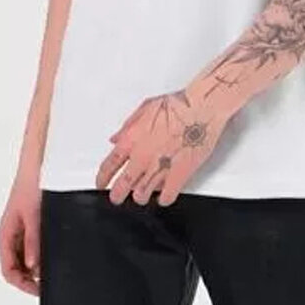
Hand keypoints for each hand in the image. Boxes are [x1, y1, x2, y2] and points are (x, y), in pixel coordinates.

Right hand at [0, 173, 43, 294]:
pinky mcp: (30, 227)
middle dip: (31, 278)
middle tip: (51, 282)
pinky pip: (33, 248)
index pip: (9, 271)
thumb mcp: (35, 216)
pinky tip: (55, 253)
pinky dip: (42, 254)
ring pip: (26, 260)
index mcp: (5, 236)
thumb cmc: (31, 186)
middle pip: (17, 269)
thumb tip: (34, 267)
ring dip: (38, 267)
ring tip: (55, 267)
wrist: (37, 166)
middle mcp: (11, 237)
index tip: (40, 290)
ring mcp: (20, 233)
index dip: (23, 285)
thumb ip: (34, 242)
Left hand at [96, 83, 231, 205]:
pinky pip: (166, 197)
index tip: (102, 184)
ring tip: (142, 195)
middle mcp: (142, 157)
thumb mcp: (145, 108)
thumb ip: (128, 126)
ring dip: (140, 197)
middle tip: (117, 198)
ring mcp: (160, 168)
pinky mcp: (179, 175)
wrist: (202, 108)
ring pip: (142, 195)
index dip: (102, 178)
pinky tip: (164, 197)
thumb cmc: (177, 105)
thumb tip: (115, 139)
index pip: (108, 166)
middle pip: (121, 187)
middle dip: (117, 196)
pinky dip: (163, 199)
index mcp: (131, 140)